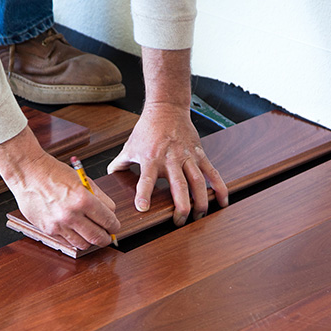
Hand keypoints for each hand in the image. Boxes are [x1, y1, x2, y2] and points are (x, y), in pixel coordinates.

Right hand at [0, 127, 119, 249]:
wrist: (28, 173)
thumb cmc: (54, 173)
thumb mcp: (83, 180)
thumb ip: (99, 198)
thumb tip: (110, 213)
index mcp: (83, 199)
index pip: (108, 221)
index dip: (115, 226)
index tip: (114, 226)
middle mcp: (71, 214)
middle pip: (98, 238)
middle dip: (107, 238)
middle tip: (108, 235)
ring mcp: (58, 224)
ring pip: (84, 244)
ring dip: (91, 241)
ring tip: (91, 233)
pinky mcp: (48, 230)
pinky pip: (68, 242)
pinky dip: (75, 239)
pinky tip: (76, 231)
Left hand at [108, 102, 227, 225]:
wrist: (167, 108)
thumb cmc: (147, 129)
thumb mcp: (129, 146)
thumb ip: (119, 164)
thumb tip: (109, 176)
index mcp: (151, 159)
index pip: (146, 179)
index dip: (144, 194)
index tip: (143, 208)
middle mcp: (171, 159)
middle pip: (179, 186)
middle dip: (181, 206)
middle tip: (179, 222)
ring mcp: (187, 157)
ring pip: (198, 182)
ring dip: (201, 201)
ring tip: (200, 216)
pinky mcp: (200, 154)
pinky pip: (212, 173)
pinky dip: (219, 187)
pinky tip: (222, 201)